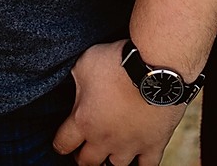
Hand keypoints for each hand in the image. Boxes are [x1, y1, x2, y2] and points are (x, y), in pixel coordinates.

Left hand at [51, 40, 183, 165]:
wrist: (156, 65)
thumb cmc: (118, 61)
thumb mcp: (86, 63)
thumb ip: (77, 79)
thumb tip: (75, 83)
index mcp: (84, 121)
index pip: (62, 144)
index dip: (60, 142)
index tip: (64, 138)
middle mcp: (104, 139)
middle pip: (87, 162)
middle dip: (84, 157)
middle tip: (87, 148)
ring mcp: (130, 145)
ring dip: (111, 160)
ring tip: (112, 151)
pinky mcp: (154, 144)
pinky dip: (142, 165)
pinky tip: (139, 160)